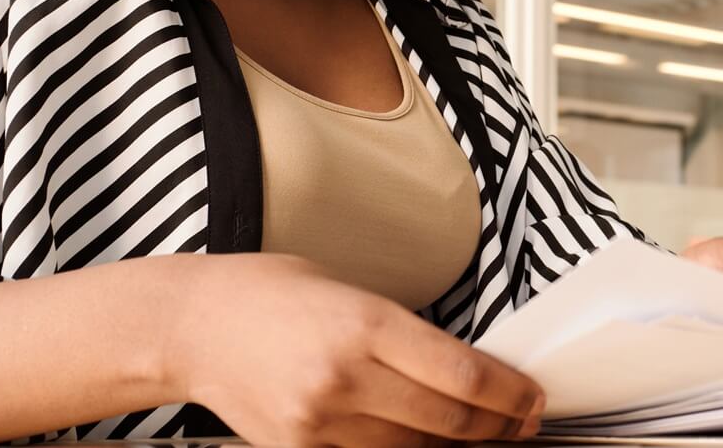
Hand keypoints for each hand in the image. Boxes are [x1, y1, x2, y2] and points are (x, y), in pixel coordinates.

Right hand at [169, 253, 543, 445]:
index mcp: (364, 323)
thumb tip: (465, 368)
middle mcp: (344, 377)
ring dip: (455, 447)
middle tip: (522, 422)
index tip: (532, 399)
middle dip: (498, 427)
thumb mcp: (348, 290)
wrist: (189, 326)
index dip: (510, 395)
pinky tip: (421, 443)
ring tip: (480, 434)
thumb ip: (403, 331)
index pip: (463, 374)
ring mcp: (319, 421)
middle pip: (449, 421)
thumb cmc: (269, 294)